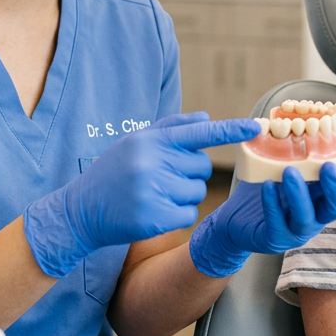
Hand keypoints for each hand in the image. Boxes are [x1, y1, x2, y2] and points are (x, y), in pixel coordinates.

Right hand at [23, 112, 260, 277]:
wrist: (80, 210)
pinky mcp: (155, 218)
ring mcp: (154, 191)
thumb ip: (171, 128)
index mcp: (150, 141)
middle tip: (161, 177)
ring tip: (154, 194)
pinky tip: (154, 211)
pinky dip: (177, 215)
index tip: (255, 126)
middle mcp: (153, 163)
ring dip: (183, 195)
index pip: (199, 133)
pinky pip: (189, 214)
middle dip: (189, 173)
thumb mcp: (135, 142)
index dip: (230, 130)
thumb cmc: (112, 172)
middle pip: (202, 167)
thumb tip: (206, 118)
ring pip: (198, 192)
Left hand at [189, 157, 335, 277]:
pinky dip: (273, 203)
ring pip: (307, 217)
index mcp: (322, 197)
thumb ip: (297, 155)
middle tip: (326, 166)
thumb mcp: (283, 169)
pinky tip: (267, 186)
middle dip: (335, 187)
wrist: (236, 219)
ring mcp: (297, 230)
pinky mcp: (275, 238)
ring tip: (289, 171)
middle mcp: (316, 215)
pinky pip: (277, 223)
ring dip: (300, 194)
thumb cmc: (266, 189)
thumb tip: (301, 120)